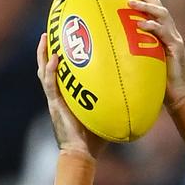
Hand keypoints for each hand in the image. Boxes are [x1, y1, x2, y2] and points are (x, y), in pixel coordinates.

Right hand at [37, 33, 105, 157]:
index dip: (62, 58)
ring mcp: (55, 99)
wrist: (82, 154)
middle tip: (51, 31)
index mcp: (68, 97)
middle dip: (48, 49)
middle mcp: (59, 95)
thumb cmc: (96, 140)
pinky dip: (51, 70)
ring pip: (44, 71)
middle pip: (48, 67)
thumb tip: (141, 97)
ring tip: (45, 36)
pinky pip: (50, 83)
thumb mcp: (107, 116)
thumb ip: (117, 105)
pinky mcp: (54, 105)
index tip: (66, 41)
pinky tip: (55, 58)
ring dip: (43, 54)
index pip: (62, 73)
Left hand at [122, 0, 184, 106]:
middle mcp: (170, 33)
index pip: (152, 8)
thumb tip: (111, 51)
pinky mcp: (177, 49)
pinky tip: (140, 24)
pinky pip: (164, 32)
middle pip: (157, 4)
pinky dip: (152, 26)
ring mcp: (175, 40)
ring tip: (131, 3)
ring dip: (146, 6)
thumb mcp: (145, 65)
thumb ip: (134, 54)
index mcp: (163, 34)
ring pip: (162, 14)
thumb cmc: (161, 85)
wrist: (180, 98)